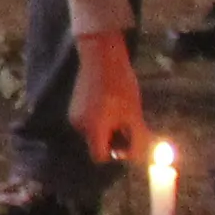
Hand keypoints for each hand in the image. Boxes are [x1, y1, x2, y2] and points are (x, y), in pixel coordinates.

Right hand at [69, 30, 144, 167]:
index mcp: (93, 130)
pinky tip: (110, 103)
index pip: (100, 157)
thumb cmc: (121, 86)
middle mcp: (79, 126)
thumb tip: (139, 156)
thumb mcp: (133, 115)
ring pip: (93, 132)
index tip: (129, 142)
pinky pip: (88, 120)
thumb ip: (136, 139)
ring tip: (120, 110)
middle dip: (113, 139)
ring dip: (107, 128)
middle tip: (128, 125)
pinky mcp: (74, 105)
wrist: (102, 56)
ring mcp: (74, 114)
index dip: (116, 155)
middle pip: (97, 144)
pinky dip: (100, 118)